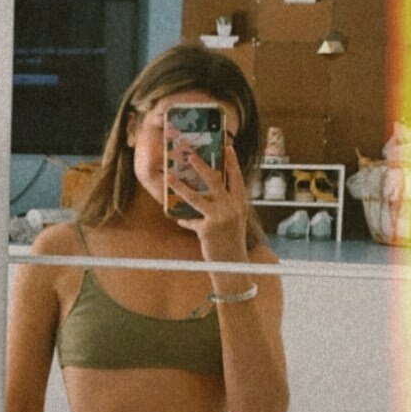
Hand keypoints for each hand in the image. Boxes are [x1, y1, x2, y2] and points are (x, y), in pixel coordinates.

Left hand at [167, 140, 248, 260]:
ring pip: (196, 197)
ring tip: (169, 176)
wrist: (232, 263)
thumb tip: (207, 189)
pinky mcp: (207, 229)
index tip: (227, 147)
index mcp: (241, 203)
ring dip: (180, 186)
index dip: (232, 162)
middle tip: (190, 155)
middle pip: (215, 181)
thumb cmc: (231, 239)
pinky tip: (180, 220)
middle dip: (201, 166)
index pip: (237, 178)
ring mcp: (220, 218)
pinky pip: (190, 220)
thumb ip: (225, 204)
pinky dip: (185, 220)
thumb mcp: (234, 219)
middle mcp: (232, 208)